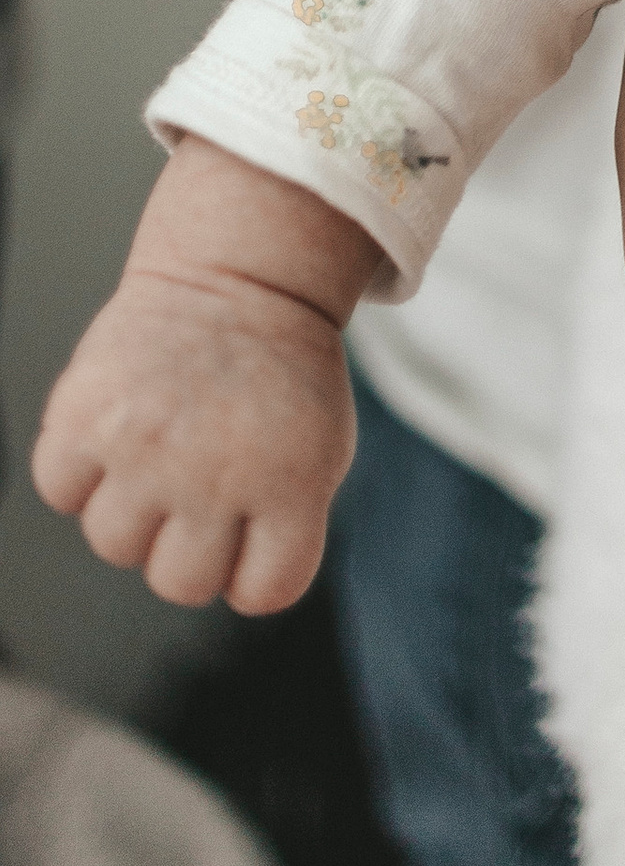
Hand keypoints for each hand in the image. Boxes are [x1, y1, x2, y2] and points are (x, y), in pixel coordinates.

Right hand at [31, 139, 380, 610]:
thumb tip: (229, 588)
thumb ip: (286, 528)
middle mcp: (217, 473)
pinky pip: (61, 491)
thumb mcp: (322, 449)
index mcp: (293, 483)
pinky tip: (119, 424)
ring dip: (133, 506)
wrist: (242, 272)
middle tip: (202, 480)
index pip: (264, 593)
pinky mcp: (84, 417)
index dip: (254, 569)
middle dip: (188, 542)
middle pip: (180, 583)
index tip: (254, 525)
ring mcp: (145, 448)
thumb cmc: (280, 370)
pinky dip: (80, 466)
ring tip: (162, 445)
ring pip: (114, 544)